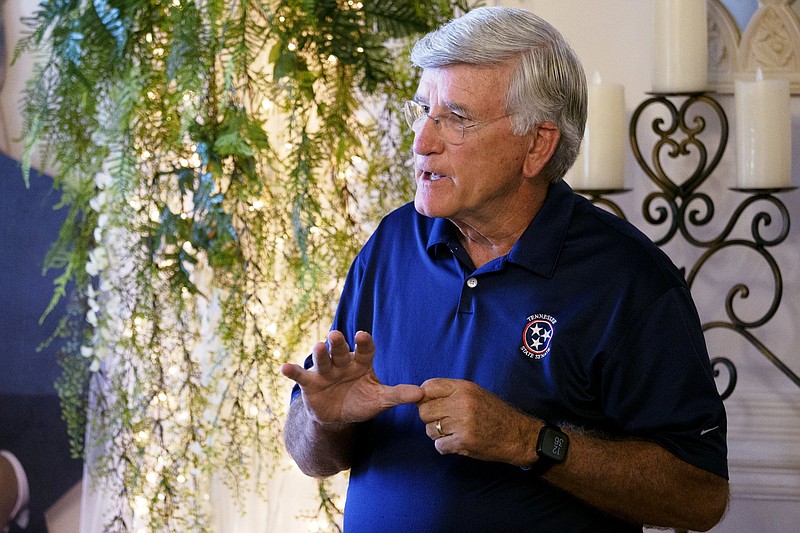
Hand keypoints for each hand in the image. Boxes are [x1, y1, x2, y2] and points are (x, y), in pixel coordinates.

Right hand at [280, 330, 422, 428]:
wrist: (338, 417)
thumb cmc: (361, 402)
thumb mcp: (380, 400)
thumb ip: (398, 395)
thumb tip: (421, 394)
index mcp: (362, 363)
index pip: (364, 349)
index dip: (363, 342)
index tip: (362, 335)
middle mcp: (343, 363)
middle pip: (341, 350)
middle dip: (338, 343)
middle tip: (336, 335)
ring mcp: (325, 372)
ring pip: (323, 359)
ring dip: (319, 353)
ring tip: (318, 348)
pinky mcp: (310, 384)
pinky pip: (301, 375)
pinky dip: (292, 371)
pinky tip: (284, 367)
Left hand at [417, 378, 536, 465]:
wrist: (517, 434)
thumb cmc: (494, 413)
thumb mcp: (475, 393)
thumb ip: (450, 392)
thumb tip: (421, 395)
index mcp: (463, 388)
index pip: (428, 387)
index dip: (424, 397)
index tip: (429, 404)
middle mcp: (462, 403)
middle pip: (424, 410)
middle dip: (429, 418)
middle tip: (441, 421)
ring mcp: (462, 423)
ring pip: (430, 429)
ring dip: (437, 434)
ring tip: (453, 432)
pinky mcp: (464, 441)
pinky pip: (439, 445)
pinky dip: (445, 447)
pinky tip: (456, 442)